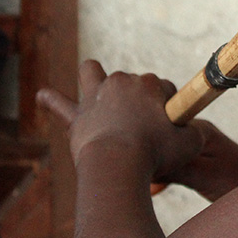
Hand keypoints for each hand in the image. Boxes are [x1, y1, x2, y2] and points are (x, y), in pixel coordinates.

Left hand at [38, 60, 205, 179]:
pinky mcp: (77, 117)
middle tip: (143, 128)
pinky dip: (51, 101)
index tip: (170, 125)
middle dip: (137, 99)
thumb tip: (193, 132)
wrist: (118, 164)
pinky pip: (59, 104)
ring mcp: (95, 96)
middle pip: (132, 83)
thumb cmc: (155, 153)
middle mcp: (120, 82)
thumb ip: (195, 133)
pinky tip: (42, 97)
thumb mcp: (190, 144)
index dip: (168, 107)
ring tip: (100, 94)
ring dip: (95, 78)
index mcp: (149, 84)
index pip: (163, 88)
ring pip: (92, 74)